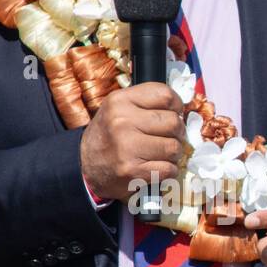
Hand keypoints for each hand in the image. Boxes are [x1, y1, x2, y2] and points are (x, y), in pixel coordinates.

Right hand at [80, 82, 186, 202]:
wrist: (85, 166)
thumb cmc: (109, 135)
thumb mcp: (118, 108)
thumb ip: (146, 103)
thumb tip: (182, 108)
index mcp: (120, 101)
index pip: (165, 95)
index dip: (177, 105)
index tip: (175, 113)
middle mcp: (122, 122)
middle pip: (173, 122)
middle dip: (178, 132)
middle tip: (170, 137)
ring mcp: (127, 147)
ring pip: (174, 147)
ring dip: (174, 153)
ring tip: (162, 153)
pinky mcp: (132, 171)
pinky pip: (169, 169)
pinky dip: (169, 170)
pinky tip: (157, 167)